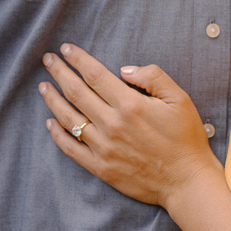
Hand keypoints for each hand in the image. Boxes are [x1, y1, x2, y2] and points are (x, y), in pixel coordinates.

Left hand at [38, 44, 218, 207]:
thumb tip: (124, 70)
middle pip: (76, 92)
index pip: (95, 75)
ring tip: (43, 86)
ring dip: (53, 100)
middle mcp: (112, 124)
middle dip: (60, 72)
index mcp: (130, 105)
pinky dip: (58, 134)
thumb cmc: (186, 138)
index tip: (66, 49)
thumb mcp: (179, 99)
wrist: (186, 181)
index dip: (78, 60)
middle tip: (49, 59)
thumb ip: (153, 77)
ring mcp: (103, 148)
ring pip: (69, 119)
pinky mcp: (101, 168)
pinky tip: (50, 122)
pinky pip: (72, 149)